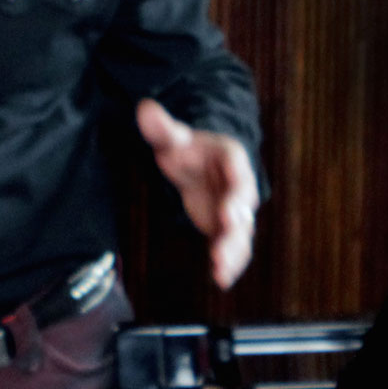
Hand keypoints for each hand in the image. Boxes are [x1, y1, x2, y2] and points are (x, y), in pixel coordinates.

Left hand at [136, 98, 259, 288]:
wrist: (197, 161)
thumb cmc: (187, 148)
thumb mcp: (173, 137)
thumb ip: (162, 128)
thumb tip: (144, 108)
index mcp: (231, 159)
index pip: (239, 174)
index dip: (237, 192)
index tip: (232, 210)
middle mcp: (240, 187)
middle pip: (243, 209)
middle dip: (235, 227)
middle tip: (226, 243)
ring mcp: (234, 210)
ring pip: (240, 233)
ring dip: (233, 252)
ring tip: (222, 272)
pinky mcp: (224, 228)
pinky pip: (231, 246)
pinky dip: (228, 263)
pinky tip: (221, 280)